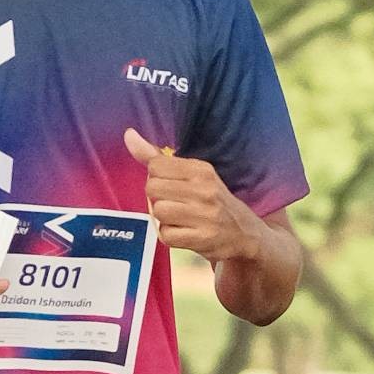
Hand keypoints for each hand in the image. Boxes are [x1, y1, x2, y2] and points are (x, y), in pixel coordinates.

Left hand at [123, 126, 256, 266]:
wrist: (245, 234)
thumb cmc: (212, 201)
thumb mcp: (192, 174)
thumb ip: (157, 156)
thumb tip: (128, 135)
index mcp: (201, 169)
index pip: (156, 166)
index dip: (156, 178)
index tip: (171, 185)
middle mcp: (204, 189)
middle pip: (152, 188)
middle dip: (157, 199)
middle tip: (174, 204)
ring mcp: (204, 215)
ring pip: (157, 212)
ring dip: (162, 219)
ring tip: (179, 219)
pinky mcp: (202, 238)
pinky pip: (166, 234)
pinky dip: (169, 236)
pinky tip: (183, 233)